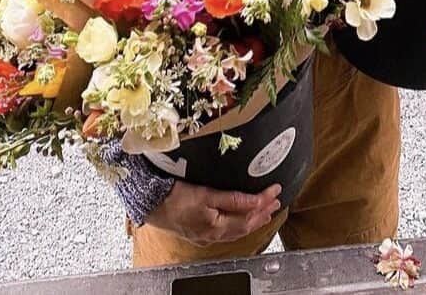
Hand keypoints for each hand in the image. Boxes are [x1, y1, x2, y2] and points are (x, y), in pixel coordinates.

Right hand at [145, 181, 281, 245]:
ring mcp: (206, 235)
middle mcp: (213, 235)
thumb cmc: (174, 197)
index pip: (248, 214)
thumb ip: (232, 199)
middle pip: (245, 226)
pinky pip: (226, 230)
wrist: (149, 204)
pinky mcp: (199, 232)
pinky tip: (240, 219)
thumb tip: (256, 201)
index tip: (275, 190)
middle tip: (276, 201)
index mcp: (216, 226)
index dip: (264, 201)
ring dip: (252, 220)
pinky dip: (238, 223)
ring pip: (236, 230)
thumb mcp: (206, 194)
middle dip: (262, 213)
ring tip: (265, 211)